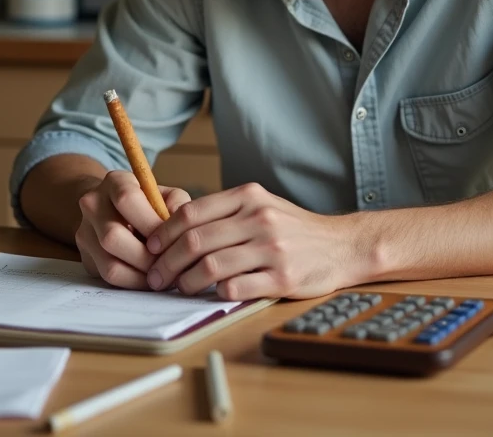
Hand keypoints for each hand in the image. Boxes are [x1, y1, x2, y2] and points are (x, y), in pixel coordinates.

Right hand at [74, 171, 190, 289]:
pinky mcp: (86, 257)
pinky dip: (134, 282)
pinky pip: (109, 278)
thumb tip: (185, 228)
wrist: (112, 207)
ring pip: (110, 263)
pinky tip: (150, 279)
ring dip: (142, 274)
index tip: (171, 238)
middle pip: (113, 236)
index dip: (151, 223)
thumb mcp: (164, 194)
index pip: (127, 199)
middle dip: (147, 256)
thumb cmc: (146, 202)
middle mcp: (93, 205)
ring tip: (163, 274)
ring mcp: (85, 232)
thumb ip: (178, 205)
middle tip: (169, 263)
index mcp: (114, 182)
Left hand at [144, 183, 358, 300]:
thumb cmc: (294, 228)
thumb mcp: (260, 205)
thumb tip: (173, 225)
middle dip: (166, 263)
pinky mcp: (282, 277)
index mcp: (248, 197)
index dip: (162, 234)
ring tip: (179, 288)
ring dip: (186, 282)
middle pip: (194, 241)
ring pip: (210, 266)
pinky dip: (216, 293)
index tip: (150, 249)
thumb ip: (223, 212)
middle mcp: (259, 219)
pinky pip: (236, 288)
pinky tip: (213, 294)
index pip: (191, 213)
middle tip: (156, 277)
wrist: (342, 245)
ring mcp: (271, 248)